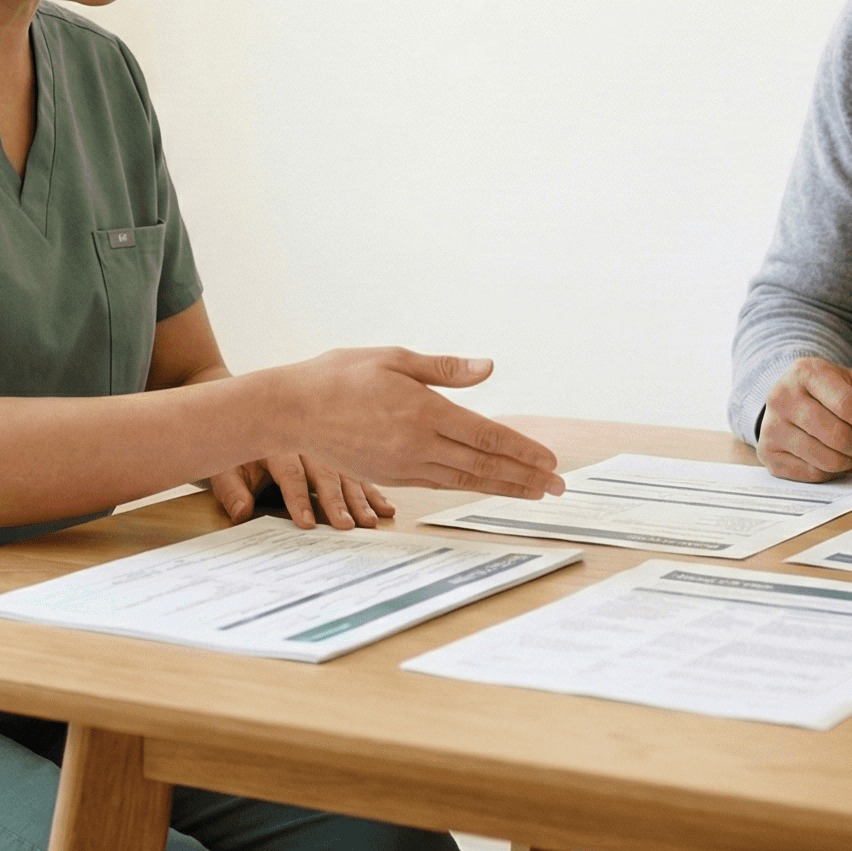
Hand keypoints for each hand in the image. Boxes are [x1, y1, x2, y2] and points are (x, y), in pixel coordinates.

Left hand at [211, 454, 395, 529]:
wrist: (247, 415)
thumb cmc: (238, 450)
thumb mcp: (225, 467)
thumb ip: (231, 490)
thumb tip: (241, 512)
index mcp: (279, 444)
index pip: (291, 474)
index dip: (298, 499)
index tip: (306, 524)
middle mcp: (309, 442)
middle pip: (326, 473)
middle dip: (337, 501)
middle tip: (348, 525)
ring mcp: (328, 446)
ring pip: (348, 472)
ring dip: (362, 498)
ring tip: (372, 519)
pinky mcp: (340, 453)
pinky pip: (360, 472)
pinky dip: (374, 490)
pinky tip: (386, 506)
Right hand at [279, 350, 564, 498]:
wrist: (292, 410)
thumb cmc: (341, 374)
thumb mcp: (393, 358)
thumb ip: (444, 368)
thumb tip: (489, 368)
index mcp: (422, 411)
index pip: (486, 436)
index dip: (522, 451)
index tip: (550, 461)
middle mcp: (417, 444)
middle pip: (482, 466)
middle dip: (525, 477)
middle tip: (559, 488)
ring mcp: (403, 465)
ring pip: (464, 480)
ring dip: (503, 487)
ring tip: (534, 493)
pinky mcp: (390, 476)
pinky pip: (439, 483)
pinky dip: (469, 485)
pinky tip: (486, 485)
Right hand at [758, 353, 851, 481]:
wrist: (787, 398)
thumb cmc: (828, 391)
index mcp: (806, 372)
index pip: (847, 404)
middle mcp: (781, 397)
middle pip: (837, 435)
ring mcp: (771, 426)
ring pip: (827, 459)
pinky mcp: (767, 453)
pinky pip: (813, 474)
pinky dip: (832, 472)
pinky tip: (834, 456)